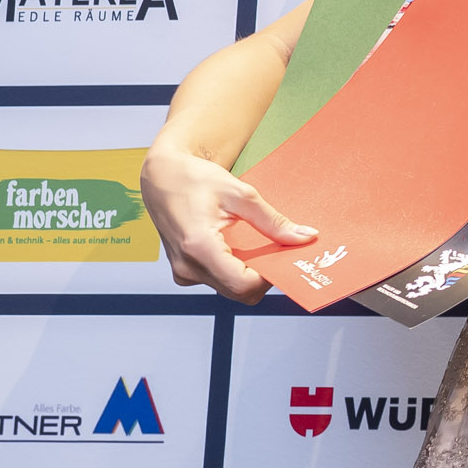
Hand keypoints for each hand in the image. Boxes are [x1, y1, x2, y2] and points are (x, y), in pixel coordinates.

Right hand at [139, 144, 309, 302]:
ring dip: (249, 272)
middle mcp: (188, 266)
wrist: (162, 176)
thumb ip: (273, 221)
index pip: (243, 284)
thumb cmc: (194, 179)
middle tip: (277, 251)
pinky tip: (240, 247)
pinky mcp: (185, 271)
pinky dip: (235, 269)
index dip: (270, 277)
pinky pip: (218, 280)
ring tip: (258, 246)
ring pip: (229, 288)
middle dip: (263, 275)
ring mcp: (183, 271)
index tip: (285, 259)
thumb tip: (304, 237)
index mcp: (198, 247)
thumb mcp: (241, 195)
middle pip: (238, 290)